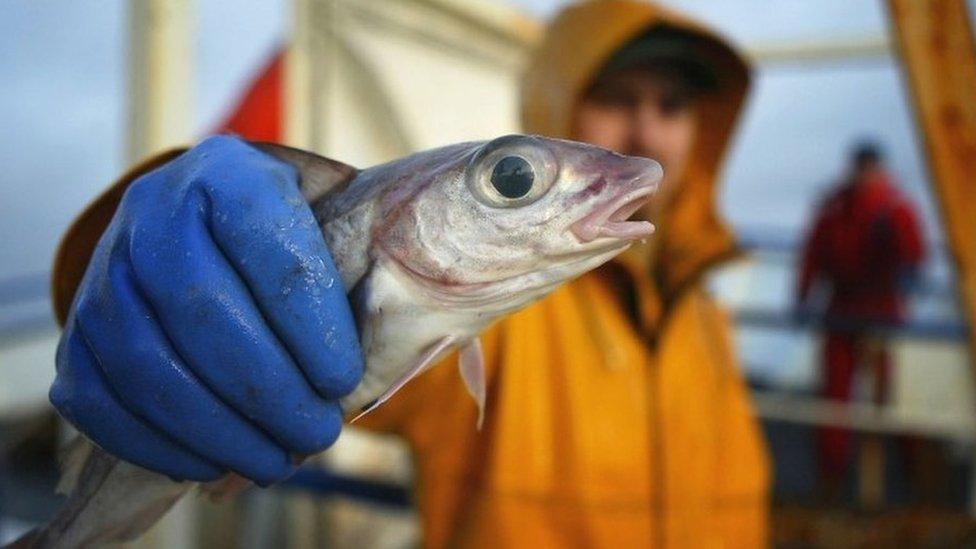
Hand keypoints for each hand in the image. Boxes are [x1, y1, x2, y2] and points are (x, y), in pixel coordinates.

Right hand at [50, 136, 362, 484]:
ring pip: (145, 361)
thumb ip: (353, 272)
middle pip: (200, 308)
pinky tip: (210, 464)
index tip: (342, 380)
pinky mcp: (77, 330)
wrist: (204, 227)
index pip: (268, 244)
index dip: (309, 322)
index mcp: (229, 174)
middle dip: (267, 388)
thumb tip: (367, 370)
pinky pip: (96, 399)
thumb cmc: (288, 240)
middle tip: (318, 432)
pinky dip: (156, 444)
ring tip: (275, 461)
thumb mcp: (330, 225)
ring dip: (217, 428)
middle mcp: (154, 209)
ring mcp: (104, 269)